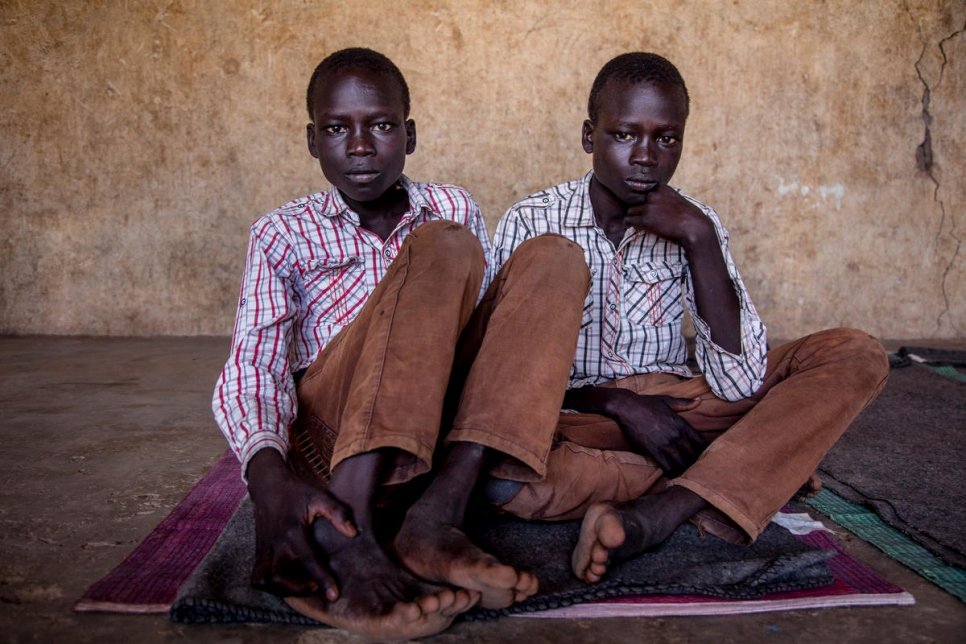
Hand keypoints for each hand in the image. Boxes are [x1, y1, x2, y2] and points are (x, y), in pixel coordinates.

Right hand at [246, 448, 356, 599]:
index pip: (308, 560)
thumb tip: (353, 533)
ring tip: (303, 586)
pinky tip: (286, 581)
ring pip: (265, 580)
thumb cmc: (298, 493)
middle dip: (298, 589)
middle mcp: (275, 542)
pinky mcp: (258, 551)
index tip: (334, 594)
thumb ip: (338, 513)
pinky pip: (258, 576)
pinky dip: (270, 584)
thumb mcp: (320, 497)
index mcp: (292, 530)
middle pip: (279, 577)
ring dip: (282, 589)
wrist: (269, 486)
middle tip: (316, 587)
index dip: (322, 578)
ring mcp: (263, 548)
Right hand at [605, 389, 707, 476]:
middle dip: (696, 463)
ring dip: (684, 470)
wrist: (626, 407)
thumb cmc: (646, 403)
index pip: (701, 442)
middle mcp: (676, 435)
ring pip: (682, 463)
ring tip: (685, 475)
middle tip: (695, 469)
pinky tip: (672, 475)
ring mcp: (665, 443)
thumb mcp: (667, 400)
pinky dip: (671, 472)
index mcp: (682, 423)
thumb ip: (685, 403)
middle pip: (693, 455)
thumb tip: (699, 400)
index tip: (703, 456)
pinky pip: (667, 466)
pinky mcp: (653, 450)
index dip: (704, 451)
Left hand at [624, 184, 712, 249]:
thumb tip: (649, 199)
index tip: (643, 207)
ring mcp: (648, 207)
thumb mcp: (675, 198)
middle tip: (639, 217)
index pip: (641, 190)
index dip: (641, 200)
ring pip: (630, 211)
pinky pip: (628, 220)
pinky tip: (633, 227)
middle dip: (636, 209)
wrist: (695, 228)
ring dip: (633, 217)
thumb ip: (662, 196)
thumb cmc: (688, 216)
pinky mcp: (645, 220)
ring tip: (638, 223)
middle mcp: (653, 195)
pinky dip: (629, 224)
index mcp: (660, 187)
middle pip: (633, 200)